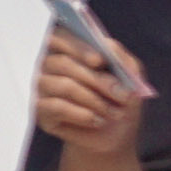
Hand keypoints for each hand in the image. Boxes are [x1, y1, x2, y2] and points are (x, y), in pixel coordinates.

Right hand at [32, 29, 147, 160]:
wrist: (115, 134)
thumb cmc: (120, 99)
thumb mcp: (131, 76)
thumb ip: (121, 57)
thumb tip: (107, 45)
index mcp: (69, 49)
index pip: (60, 37)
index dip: (78, 46)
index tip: (98, 60)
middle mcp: (49, 64)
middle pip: (63, 63)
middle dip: (98, 80)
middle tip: (123, 95)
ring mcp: (41, 87)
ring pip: (63, 86)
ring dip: (95, 100)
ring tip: (115, 113)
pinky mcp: (39, 110)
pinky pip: (57, 107)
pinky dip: (83, 114)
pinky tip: (98, 121)